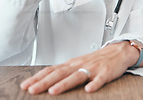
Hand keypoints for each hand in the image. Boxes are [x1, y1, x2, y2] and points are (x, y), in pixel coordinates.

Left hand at [20, 41, 139, 94]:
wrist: (117, 52)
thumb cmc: (96, 60)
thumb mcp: (77, 64)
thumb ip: (63, 72)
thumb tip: (45, 80)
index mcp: (71, 64)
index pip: (51, 70)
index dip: (38, 78)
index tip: (25, 86)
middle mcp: (79, 65)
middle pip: (59, 73)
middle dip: (44, 82)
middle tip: (32, 90)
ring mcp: (92, 69)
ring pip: (76, 76)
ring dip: (64, 84)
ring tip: (53, 91)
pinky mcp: (105, 73)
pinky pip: (99, 79)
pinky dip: (94, 84)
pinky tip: (89, 90)